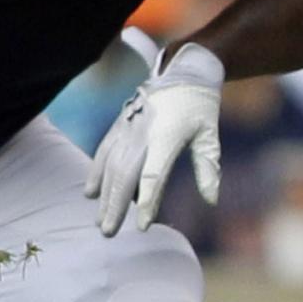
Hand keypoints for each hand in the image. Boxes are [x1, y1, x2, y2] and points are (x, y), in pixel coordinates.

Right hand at [84, 42, 223, 236]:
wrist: (183, 69)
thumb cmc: (200, 106)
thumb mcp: (210, 135)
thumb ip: (209, 168)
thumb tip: (212, 200)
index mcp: (167, 136)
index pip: (154, 175)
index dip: (147, 202)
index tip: (142, 226)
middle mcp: (143, 132)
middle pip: (125, 174)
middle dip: (115, 204)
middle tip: (109, 232)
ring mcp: (128, 127)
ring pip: (110, 165)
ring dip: (104, 194)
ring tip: (100, 220)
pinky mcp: (120, 123)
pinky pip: (104, 150)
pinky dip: (96, 171)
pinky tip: (90, 191)